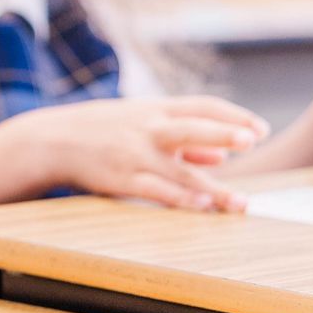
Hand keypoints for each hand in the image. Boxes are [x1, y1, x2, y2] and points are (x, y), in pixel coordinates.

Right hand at [6, 96, 268, 210]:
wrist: (52, 141)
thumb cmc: (104, 131)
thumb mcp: (142, 124)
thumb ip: (184, 141)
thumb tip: (223, 156)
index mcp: (155, 109)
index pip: (201, 106)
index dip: (232, 115)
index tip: (260, 129)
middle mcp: (147, 129)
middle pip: (191, 127)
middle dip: (222, 131)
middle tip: (252, 139)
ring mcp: (134, 155)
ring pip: (179, 170)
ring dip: (212, 188)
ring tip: (240, 203)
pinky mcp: (122, 180)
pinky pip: (156, 190)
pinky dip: (180, 198)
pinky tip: (202, 206)